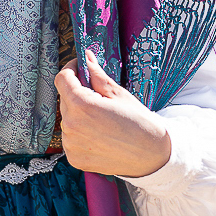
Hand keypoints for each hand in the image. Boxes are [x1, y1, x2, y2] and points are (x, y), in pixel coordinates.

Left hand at [55, 50, 171, 178]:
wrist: (153, 155)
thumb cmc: (139, 123)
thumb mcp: (118, 94)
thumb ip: (97, 75)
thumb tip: (86, 57)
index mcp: (82, 106)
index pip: (62, 79)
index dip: (71, 69)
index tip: (80, 68)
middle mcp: (71, 126)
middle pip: (65, 99)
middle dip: (78, 93)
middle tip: (100, 97)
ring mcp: (71, 145)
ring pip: (68, 120)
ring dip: (79, 115)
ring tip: (102, 120)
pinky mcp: (74, 158)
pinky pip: (71, 138)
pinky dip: (80, 133)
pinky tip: (99, 135)